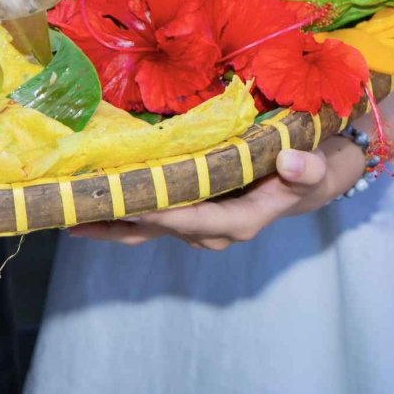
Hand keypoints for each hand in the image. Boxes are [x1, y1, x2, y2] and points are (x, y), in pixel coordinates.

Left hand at [69, 79, 393, 249]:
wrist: (321, 168)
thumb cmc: (320, 165)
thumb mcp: (324, 166)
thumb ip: (310, 169)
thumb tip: (295, 165)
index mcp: (242, 218)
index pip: (195, 219)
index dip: (163, 213)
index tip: (130, 204)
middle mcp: (214, 225)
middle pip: (159, 227)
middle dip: (120, 220)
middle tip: (77, 209)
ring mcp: (199, 217)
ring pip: (149, 225)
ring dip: (112, 219)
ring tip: (69, 211)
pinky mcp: (191, 204)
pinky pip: (150, 212)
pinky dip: (121, 208)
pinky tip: (90, 200)